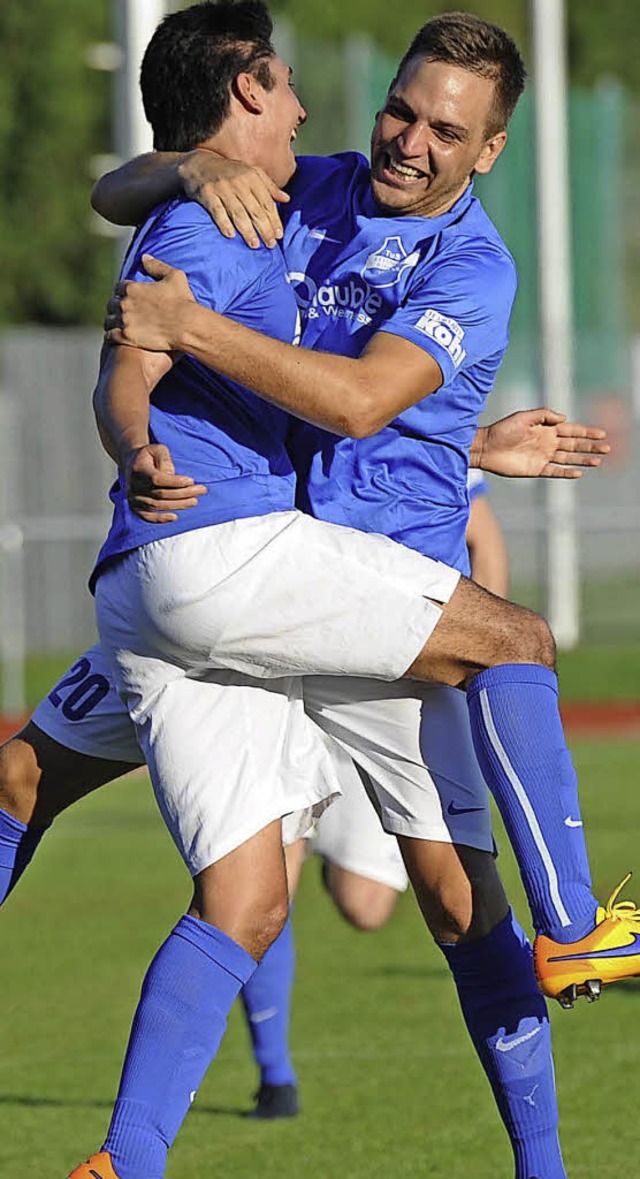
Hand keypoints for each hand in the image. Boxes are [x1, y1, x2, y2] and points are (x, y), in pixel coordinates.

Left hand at [104, 255, 194, 349]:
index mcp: (132, 288)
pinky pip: (110, 336)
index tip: (128, 297)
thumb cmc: (182, 301)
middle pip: (111, 304)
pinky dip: (112, 336)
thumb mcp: (174, 277)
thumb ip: (157, 266)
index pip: (118, 288)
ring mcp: (124, 321)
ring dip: (112, 322)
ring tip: (117, 326)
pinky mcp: (126, 337)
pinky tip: (116, 337)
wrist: (186, 326)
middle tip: (123, 313)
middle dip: (116, 308)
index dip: (123, 292)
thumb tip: (144, 257)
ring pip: (109, 320)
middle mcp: (124, 303)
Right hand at [123, 443, 205, 522]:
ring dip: (178, 505)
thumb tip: (171, 475)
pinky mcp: (135, 507)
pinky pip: (147, 517)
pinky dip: (160, 519)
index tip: (191, 480)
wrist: (132, 464)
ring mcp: (133, 498)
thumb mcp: (158, 449)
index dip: (175, 482)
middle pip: (161, 494)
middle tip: (201, 490)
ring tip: (195, 501)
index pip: (157, 479)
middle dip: (184, 493)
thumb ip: (165, 458)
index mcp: (138, 470)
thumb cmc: (150, 455)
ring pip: (158, 505)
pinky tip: (174, 517)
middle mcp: (133, 486)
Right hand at [179, 151, 288, 248]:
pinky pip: (217, 212)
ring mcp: (222, 189)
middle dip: (264, 229)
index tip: (279, 234)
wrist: (200, 165)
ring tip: (255, 245)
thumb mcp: (251, 172)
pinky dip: (224, 224)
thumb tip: (287, 199)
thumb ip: (269, 186)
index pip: (266, 202)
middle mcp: (238, 182)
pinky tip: (231, 236)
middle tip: (270, 244)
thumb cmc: (230, 172)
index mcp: (251, 177)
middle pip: (255, 210)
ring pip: (238, 213)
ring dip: (247, 231)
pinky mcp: (208, 194)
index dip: (274, 219)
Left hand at [479, 408, 609, 477]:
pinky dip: (566, 473)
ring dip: (583, 459)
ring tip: (598, 461)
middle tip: (607, 447)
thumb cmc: (502, 429)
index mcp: (546, 429)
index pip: (571, 430)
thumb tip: (564, 419)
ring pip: (568, 459)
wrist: (486, 447)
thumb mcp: (523, 417)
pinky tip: (579, 473)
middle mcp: (547, 443)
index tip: (601, 433)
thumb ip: (544, 415)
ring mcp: (542, 457)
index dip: (587, 432)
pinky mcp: (535, 469)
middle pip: (574, 445)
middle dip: (590, 446)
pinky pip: (554, 471)